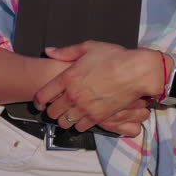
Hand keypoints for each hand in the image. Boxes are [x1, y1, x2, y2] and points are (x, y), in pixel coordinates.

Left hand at [33, 41, 161, 132]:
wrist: (136, 72)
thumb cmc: (114, 57)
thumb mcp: (88, 47)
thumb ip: (65, 51)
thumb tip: (48, 51)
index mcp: (67, 78)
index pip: (43, 95)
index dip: (38, 101)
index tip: (40, 102)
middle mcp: (73, 95)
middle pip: (52, 112)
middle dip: (51, 111)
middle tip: (55, 108)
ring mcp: (85, 108)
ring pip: (64, 122)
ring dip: (64, 119)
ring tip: (68, 114)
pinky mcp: (97, 117)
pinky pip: (80, 127)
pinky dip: (78, 124)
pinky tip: (81, 118)